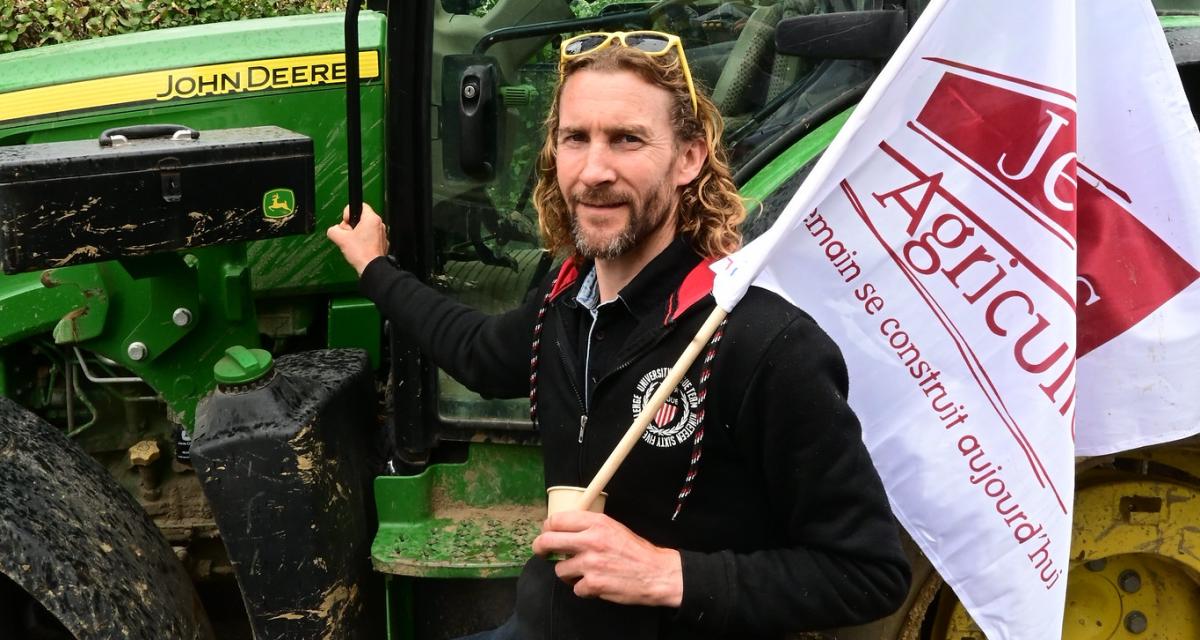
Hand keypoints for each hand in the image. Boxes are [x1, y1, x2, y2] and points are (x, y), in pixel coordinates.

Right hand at [326, 203, 388, 275]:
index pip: (359, 205)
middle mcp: (379, 224)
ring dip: (356, 235)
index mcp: (371, 219)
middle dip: (351, 226)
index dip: (348, 213)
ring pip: (364, 229)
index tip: (346, 223)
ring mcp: (381, 234)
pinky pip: (369, 238)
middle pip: (360, 218)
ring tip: (354, 244)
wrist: (371, 268)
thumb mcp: (340, 238)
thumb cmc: (361, 253)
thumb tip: (333, 230)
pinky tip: (360, 249)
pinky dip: (363, 242)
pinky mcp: (381, 243)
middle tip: (348, 236)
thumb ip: (333, 230)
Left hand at [531, 511, 682, 607]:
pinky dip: (583, 589)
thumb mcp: (614, 527)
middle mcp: (591, 540)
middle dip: (540, 548)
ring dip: (568, 573)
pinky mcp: (593, 584)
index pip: (557, 520)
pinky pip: (575, 588)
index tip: (547, 533)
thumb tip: (562, 530)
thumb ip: (589, 527)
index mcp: (596, 523)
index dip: (547, 527)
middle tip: (542, 552)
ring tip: (583, 572)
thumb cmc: (636, 551)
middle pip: (548, 541)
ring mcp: (590, 564)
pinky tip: (596, 584)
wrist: (656, 573)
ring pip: (560, 570)